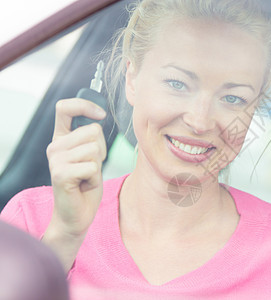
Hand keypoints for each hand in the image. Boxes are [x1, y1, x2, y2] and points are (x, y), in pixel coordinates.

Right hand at [46, 98, 106, 237]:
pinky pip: (92, 166)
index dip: (85, 105)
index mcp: (61, 138)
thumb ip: (91, 136)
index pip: (65, 107)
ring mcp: (55, 160)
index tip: (100, 114)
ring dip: (98, 165)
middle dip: (102, 149)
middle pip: (93, 131)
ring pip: (95, 148)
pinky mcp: (61, 174)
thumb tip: (100, 115)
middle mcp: (54, 146)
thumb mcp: (91, 155)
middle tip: (91, 167)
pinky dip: (95, 177)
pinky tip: (84, 185)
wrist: (76, 214)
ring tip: (87, 176)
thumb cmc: (86, 184)